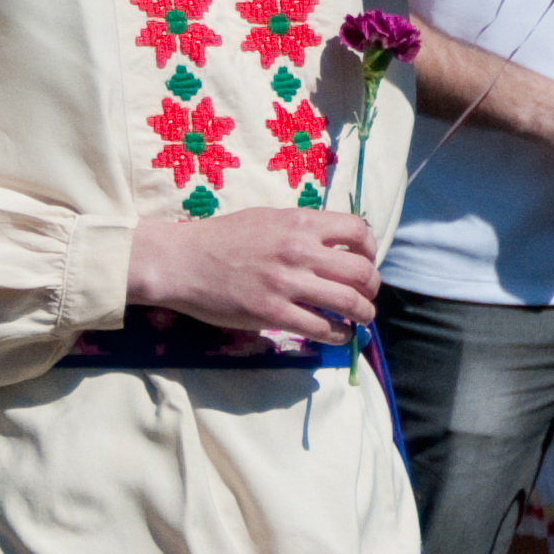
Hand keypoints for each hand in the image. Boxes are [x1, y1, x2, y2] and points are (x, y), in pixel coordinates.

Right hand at [123, 208, 381, 342]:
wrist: (180, 260)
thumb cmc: (222, 238)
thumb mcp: (268, 219)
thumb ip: (302, 229)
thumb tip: (335, 245)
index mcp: (300, 223)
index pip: (358, 231)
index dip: (371, 250)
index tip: (366, 262)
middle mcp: (299, 251)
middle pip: (361, 272)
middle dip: (372, 288)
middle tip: (367, 296)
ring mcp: (286, 283)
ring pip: (349, 303)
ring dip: (363, 314)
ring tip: (361, 319)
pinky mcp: (272, 312)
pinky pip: (321, 328)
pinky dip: (338, 334)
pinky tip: (337, 334)